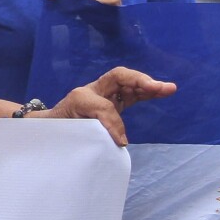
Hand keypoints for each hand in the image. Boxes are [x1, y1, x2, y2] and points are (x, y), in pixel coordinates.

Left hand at [40, 67, 175, 146]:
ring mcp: (106, 93)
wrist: (50, 126)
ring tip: (168, 88)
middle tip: (159, 88)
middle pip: (119, 78)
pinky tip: (161, 92)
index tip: (120, 140)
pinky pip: (132, 92)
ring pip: (128, 83)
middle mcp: (94, 91)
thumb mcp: (68, 132)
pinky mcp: (114, 100)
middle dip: (139, 82)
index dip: (112, 120)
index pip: (102, 104)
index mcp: (81, 97)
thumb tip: (121, 141)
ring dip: (148, 85)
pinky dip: (147, 92)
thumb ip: (92, 133)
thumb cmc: (60, 128)